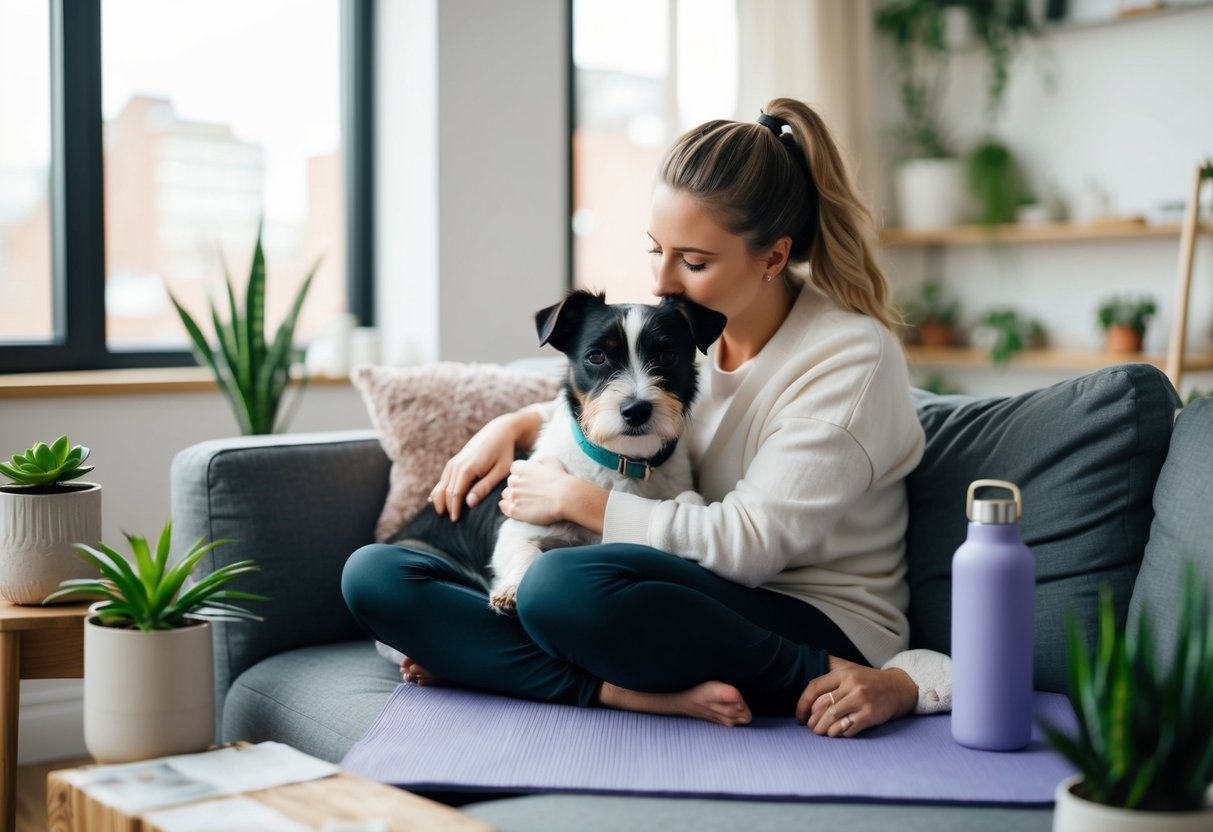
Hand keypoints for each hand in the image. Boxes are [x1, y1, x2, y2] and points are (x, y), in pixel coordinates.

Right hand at [431, 413, 533, 521]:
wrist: (499, 431)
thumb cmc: (504, 452)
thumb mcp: (500, 471)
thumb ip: (485, 487)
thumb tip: (469, 503)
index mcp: (467, 468)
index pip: (455, 494)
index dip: (454, 509)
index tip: (455, 521)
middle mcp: (457, 464)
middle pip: (446, 490)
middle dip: (446, 506)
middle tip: (450, 521)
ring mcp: (454, 461)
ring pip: (442, 484)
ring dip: (440, 499)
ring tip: (441, 513)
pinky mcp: (455, 461)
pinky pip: (443, 477)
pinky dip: (439, 488)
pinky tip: (434, 498)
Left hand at [499, 455, 571, 525]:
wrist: (565, 498)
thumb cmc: (560, 479)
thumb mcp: (552, 461)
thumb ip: (540, 458)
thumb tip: (536, 460)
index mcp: (522, 469)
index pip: (514, 468)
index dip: (521, 473)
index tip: (528, 478)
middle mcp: (515, 481)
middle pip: (510, 482)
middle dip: (517, 484)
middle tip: (528, 490)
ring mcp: (514, 496)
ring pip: (506, 494)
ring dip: (512, 496)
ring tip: (523, 499)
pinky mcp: (515, 510)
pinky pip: (504, 507)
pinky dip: (506, 506)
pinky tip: (513, 506)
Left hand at [796, 656, 916, 737]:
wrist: (898, 688)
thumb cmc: (869, 679)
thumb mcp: (850, 667)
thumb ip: (829, 666)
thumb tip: (804, 667)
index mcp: (843, 674)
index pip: (814, 688)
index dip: (803, 704)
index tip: (799, 715)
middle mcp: (851, 686)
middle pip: (822, 706)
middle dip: (812, 720)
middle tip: (810, 726)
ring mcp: (861, 701)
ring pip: (832, 719)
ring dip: (823, 729)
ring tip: (820, 732)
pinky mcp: (870, 716)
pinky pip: (847, 729)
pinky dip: (838, 733)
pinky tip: (836, 733)